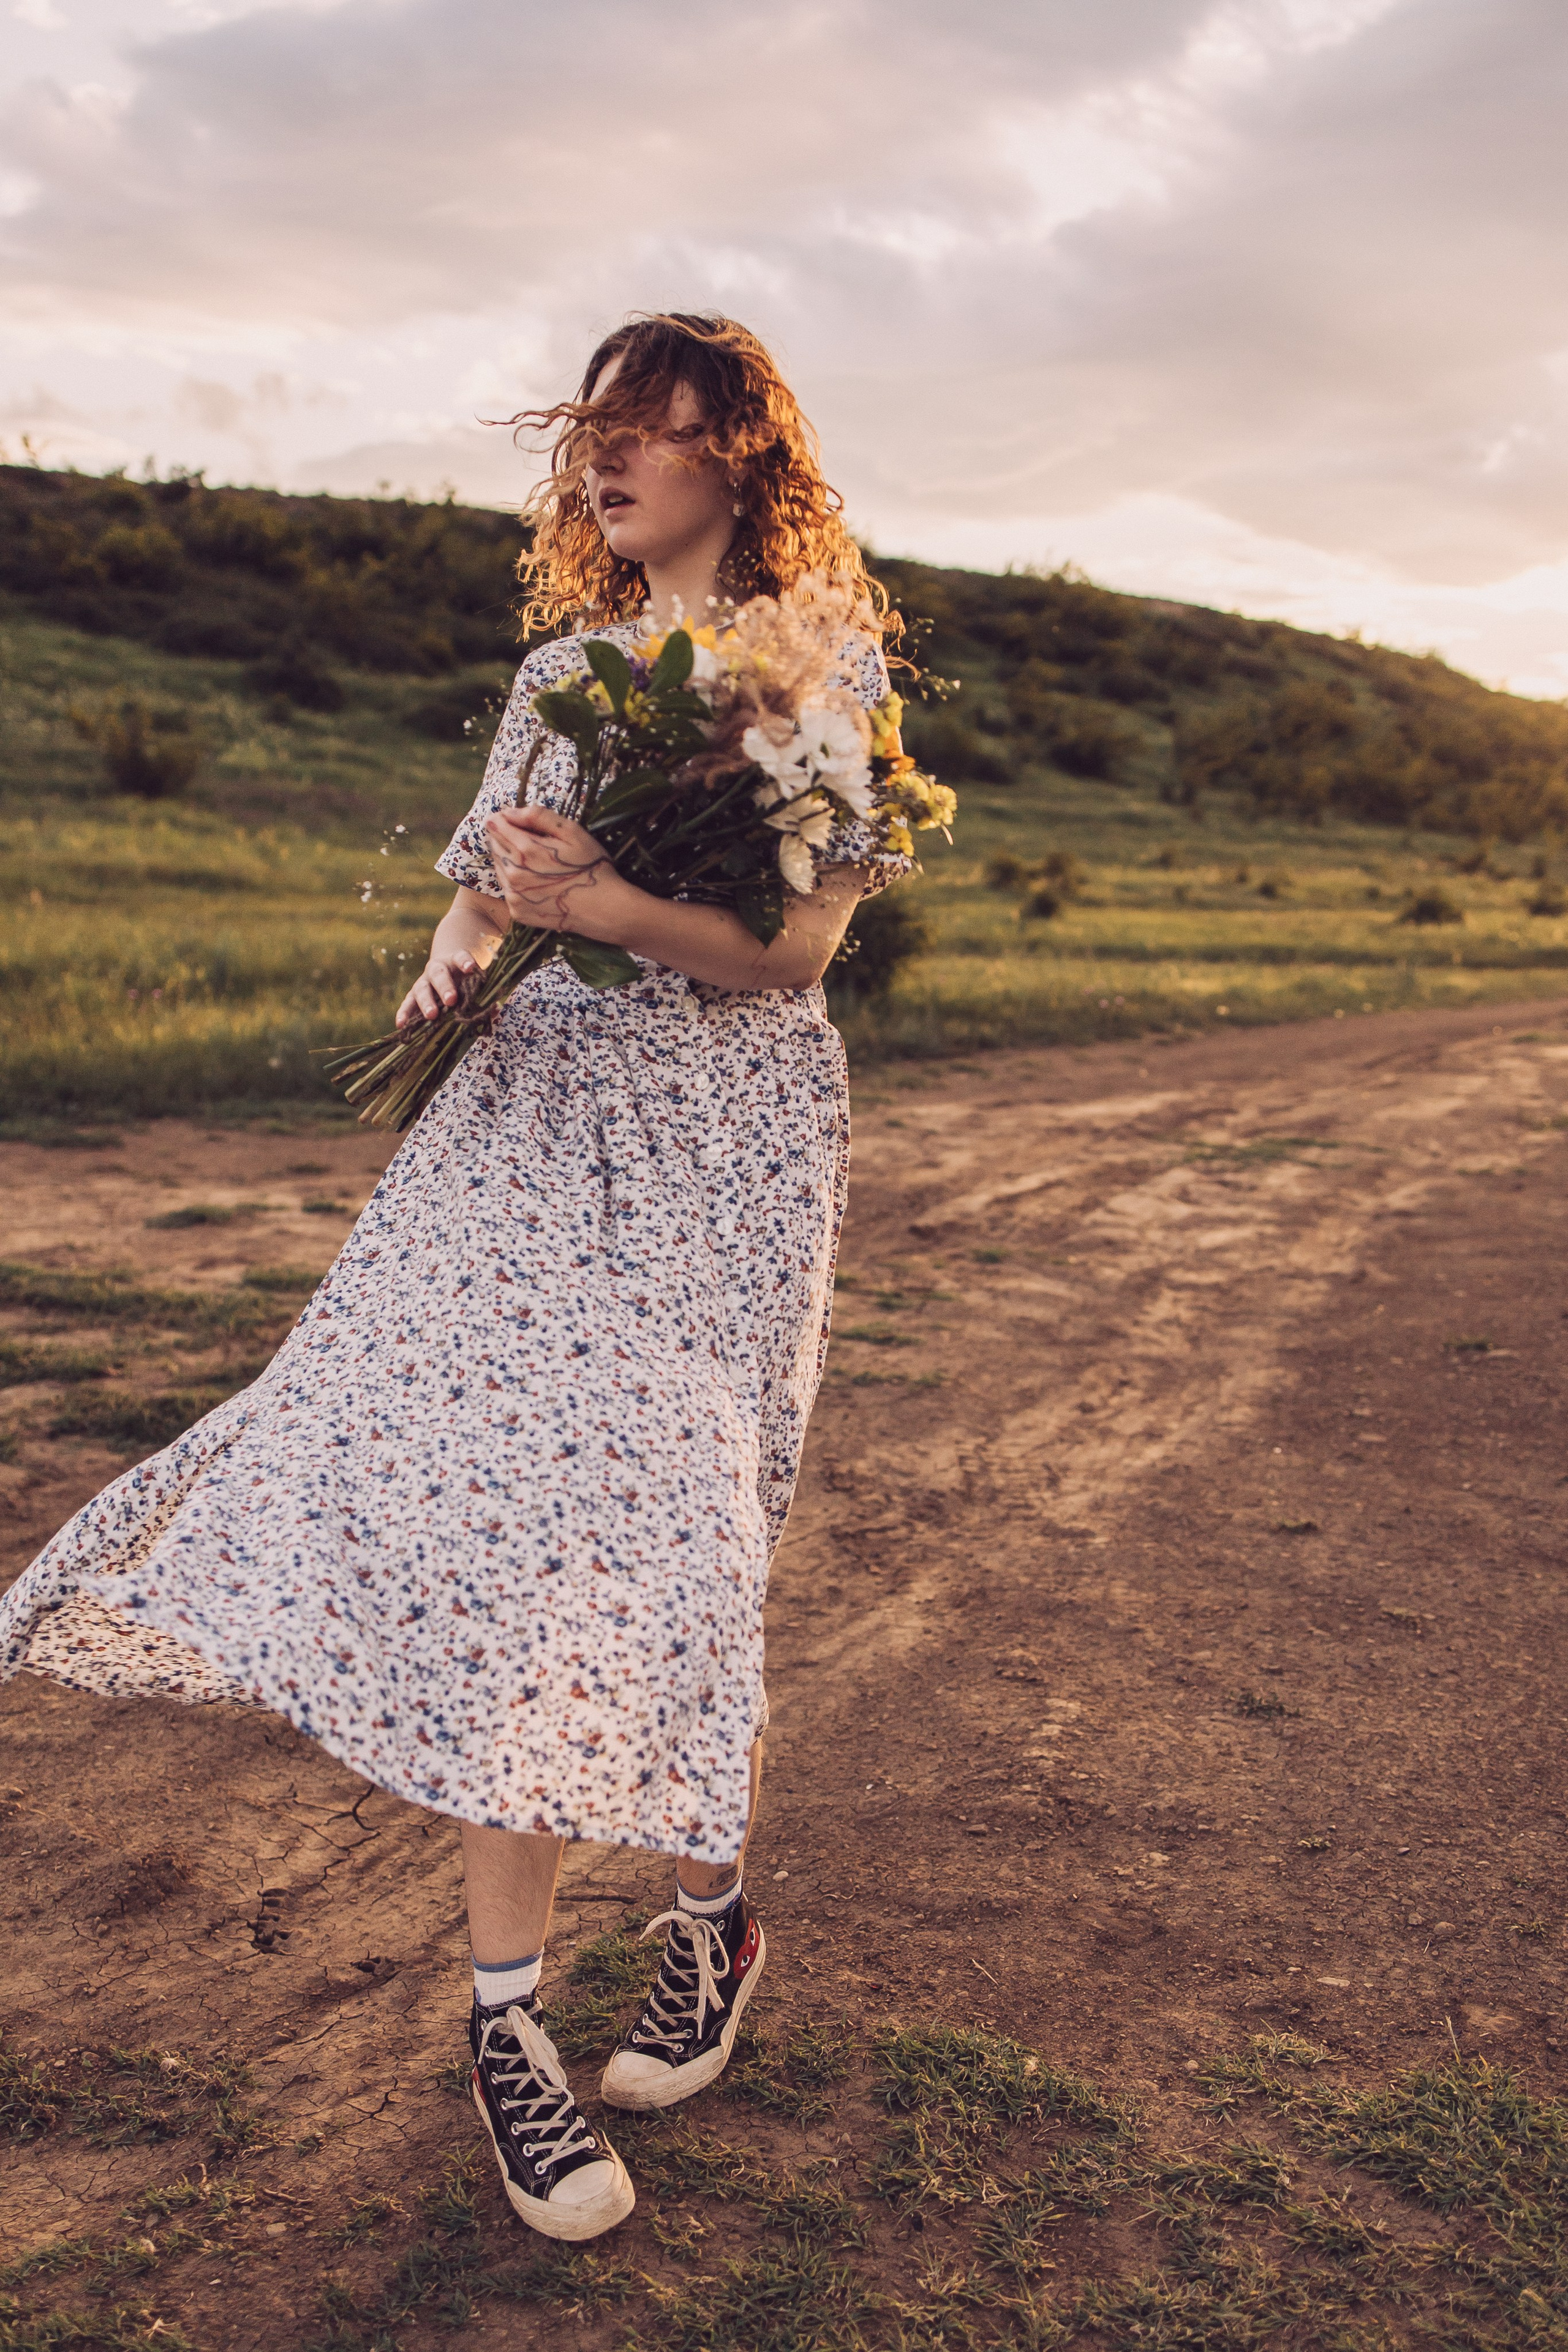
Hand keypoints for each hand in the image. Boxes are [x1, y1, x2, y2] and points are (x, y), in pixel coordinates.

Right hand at [395, 949, 478, 1027]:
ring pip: (421, 988)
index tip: (471, 967)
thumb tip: (495, 1009)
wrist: (446, 963)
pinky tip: (401, 1025)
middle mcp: (437, 968)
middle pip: (439, 974)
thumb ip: (485, 991)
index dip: (465, 961)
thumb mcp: (476, 979)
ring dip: (426, 1002)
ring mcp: (424, 980)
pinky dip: (404, 1012)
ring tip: (431, 1015)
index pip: (461, 957)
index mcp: (455, 961)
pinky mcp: (414, 993)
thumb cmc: (466, 976)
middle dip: (445, 987)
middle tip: (451, 1000)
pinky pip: (408, 1002)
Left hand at [483, 805, 635, 939]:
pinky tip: (537, 882)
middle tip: (532, 841)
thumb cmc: (591, 867)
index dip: (503, 817)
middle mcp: (513, 874)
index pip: (496, 825)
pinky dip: (516, 882)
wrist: (604, 910)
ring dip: (510, 860)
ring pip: (499, 867)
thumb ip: (539, 817)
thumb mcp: (572, 832)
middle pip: (494, 845)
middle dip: (506, 837)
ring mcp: (514, 896)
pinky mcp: (518, 912)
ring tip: (537, 863)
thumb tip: (509, 812)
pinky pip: (507, 889)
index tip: (515, 818)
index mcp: (525, 850)